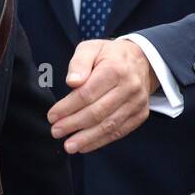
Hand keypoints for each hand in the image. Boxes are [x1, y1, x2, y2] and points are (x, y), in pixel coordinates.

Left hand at [47, 38, 157, 153]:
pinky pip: (120, 131)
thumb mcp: (90, 48)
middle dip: (74, 124)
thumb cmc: (109, 55)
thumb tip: (72, 82)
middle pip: (98, 111)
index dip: (68, 107)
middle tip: (56, 131)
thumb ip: (79, 63)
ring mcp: (137, 103)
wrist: (142, 61)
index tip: (52, 116)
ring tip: (68, 145)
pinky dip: (101, 141)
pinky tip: (85, 146)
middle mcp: (129, 88)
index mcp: (115, 70)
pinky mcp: (140, 114)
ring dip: (87, 138)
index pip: (88, 93)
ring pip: (109, 125)